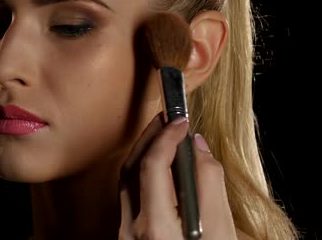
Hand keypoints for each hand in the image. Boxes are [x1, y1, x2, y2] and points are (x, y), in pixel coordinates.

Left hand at [118, 114, 236, 238]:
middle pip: (131, 169)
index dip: (166, 137)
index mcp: (155, 225)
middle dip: (150, 138)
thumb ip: (209, 183)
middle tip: (167, 119)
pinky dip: (142, 174)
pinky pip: (129, 197)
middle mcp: (132, 229)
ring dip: (143, 154)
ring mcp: (126, 234)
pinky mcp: (128, 236)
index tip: (181, 121)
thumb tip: (198, 145)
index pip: (152, 166)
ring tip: (163, 136)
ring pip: (127, 182)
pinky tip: (159, 167)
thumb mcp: (221, 228)